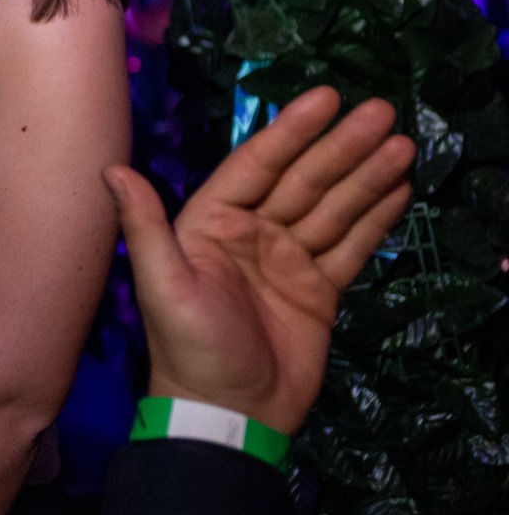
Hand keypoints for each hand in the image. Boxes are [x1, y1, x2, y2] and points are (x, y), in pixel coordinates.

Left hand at [104, 86, 413, 434]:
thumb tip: (112, 169)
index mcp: (211, 223)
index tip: (326, 98)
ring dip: (367, 176)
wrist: (228, 416)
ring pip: (333, 207)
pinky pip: (350, 245)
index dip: (292, 130)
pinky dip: (374, 218)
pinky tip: (397, 188)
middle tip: (382, 112)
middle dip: (342, 146)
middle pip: (304, 180)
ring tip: (401, 144)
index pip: (258, 164)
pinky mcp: (318, 290)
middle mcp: (250, 233)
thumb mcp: (162, 285)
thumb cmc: (188, 349)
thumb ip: (144, 225)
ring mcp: (287, 260)